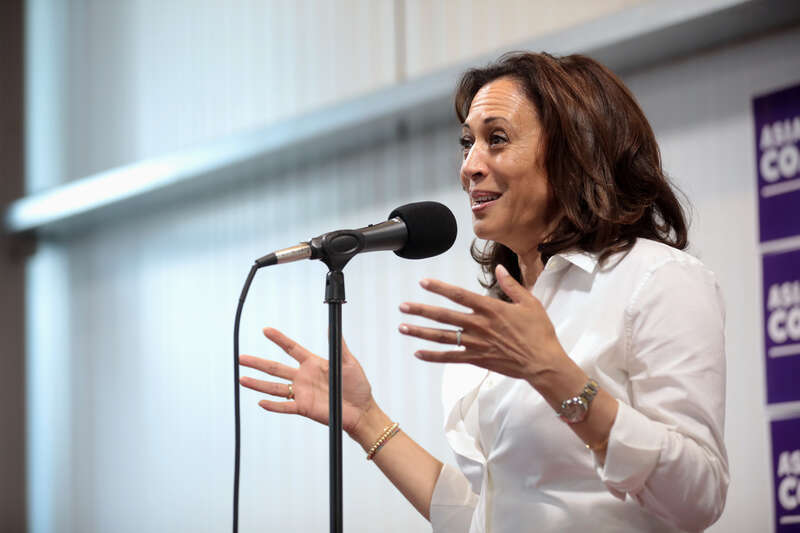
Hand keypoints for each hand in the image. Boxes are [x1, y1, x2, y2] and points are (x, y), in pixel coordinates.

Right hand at [239, 327, 375, 433]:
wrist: (361, 410)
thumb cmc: (358, 386)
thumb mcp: (349, 362)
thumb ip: (339, 346)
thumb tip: (333, 326)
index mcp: (313, 363)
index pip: (291, 348)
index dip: (279, 339)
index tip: (266, 330)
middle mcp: (304, 377)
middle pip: (276, 368)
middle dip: (258, 362)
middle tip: (242, 358)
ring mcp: (302, 393)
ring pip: (275, 387)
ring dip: (258, 384)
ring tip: (242, 379)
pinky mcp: (304, 408)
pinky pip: (285, 406)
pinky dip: (273, 405)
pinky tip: (260, 402)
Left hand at [398, 264, 567, 381]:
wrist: (543, 362)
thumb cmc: (539, 332)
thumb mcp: (529, 302)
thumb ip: (511, 285)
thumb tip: (499, 268)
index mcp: (491, 309)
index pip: (459, 295)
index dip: (440, 288)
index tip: (423, 282)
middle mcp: (479, 325)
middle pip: (444, 316)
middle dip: (421, 310)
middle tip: (403, 306)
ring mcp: (476, 343)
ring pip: (442, 337)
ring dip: (421, 332)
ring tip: (402, 327)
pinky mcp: (477, 359)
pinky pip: (450, 358)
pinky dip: (433, 356)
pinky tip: (418, 353)